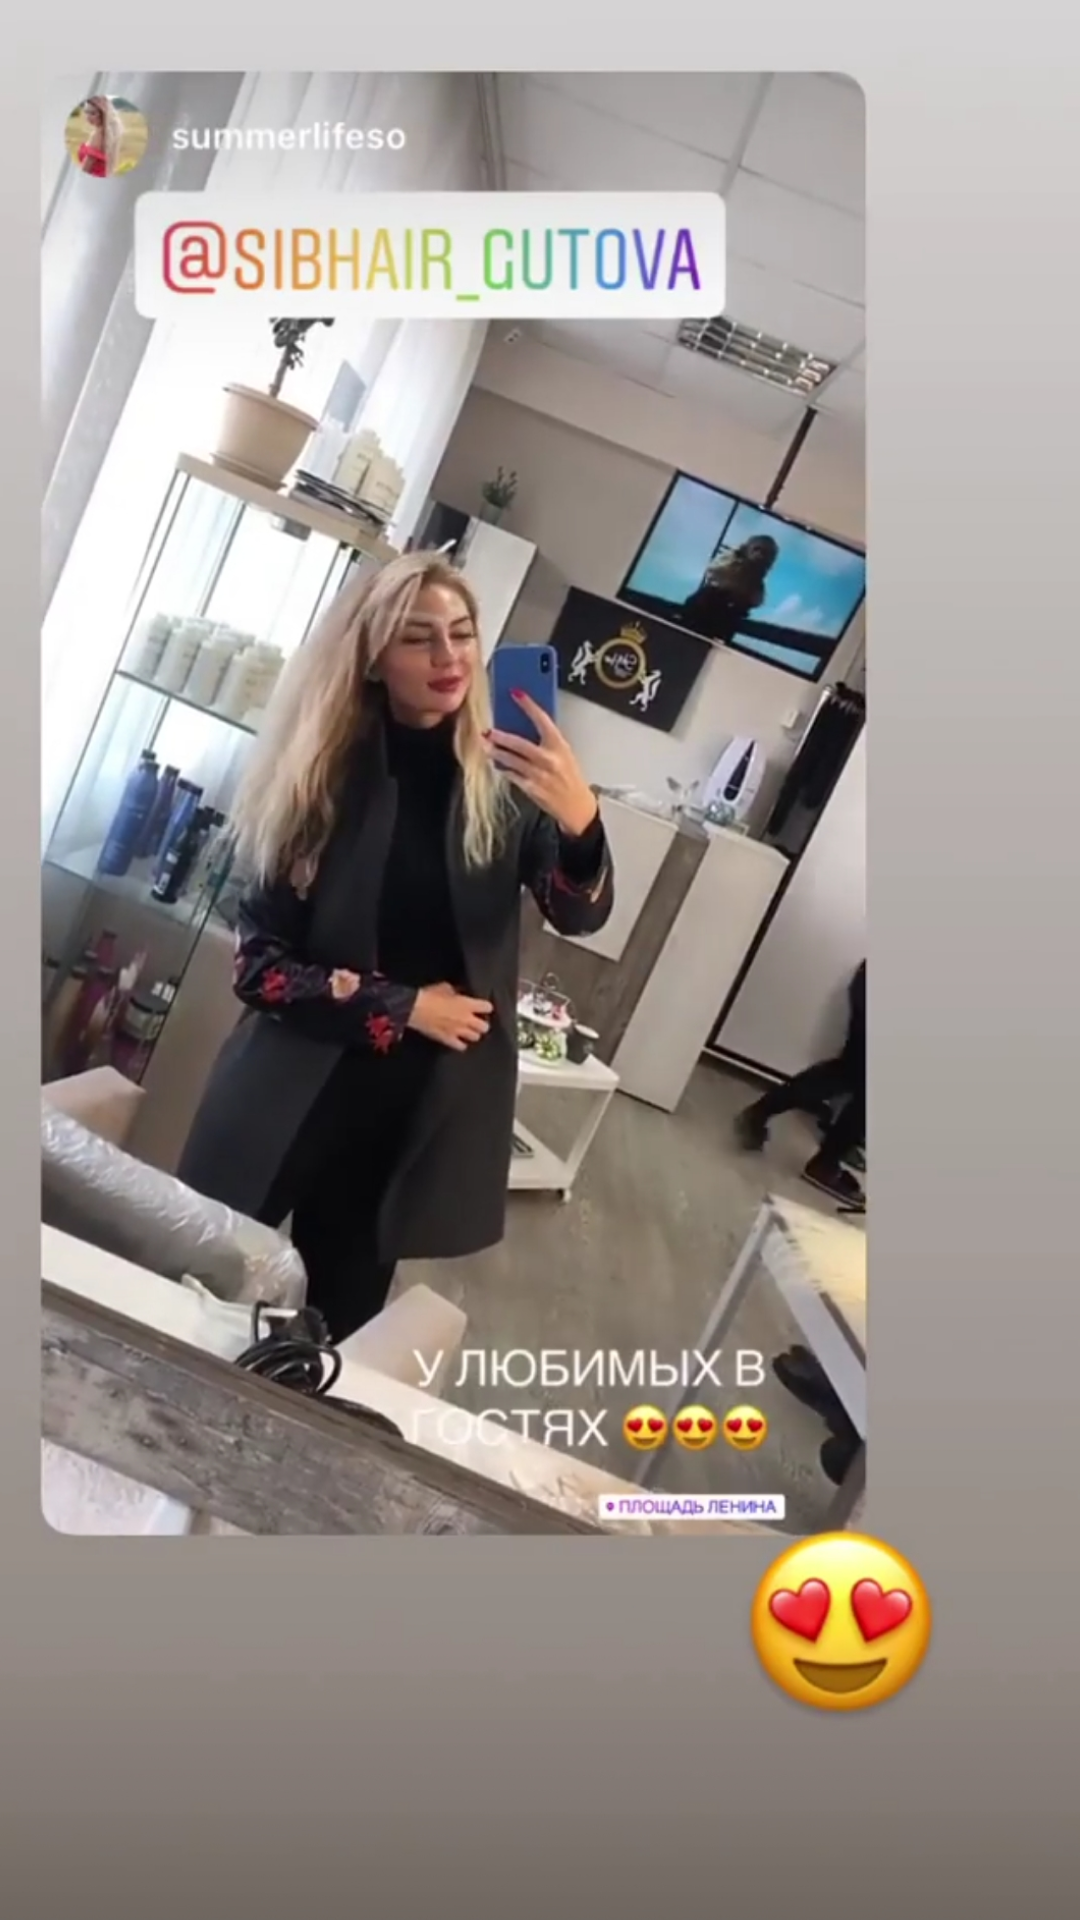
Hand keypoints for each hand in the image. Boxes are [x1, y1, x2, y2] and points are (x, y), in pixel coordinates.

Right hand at [408, 982, 493, 1051]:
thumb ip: (456, 993)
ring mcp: (458, 1031)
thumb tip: (457, 995)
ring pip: (476, 1038)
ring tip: (468, 1031)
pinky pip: (461, 1046)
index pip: (487, 1008)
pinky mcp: (448, 1040)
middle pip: (485, 1027)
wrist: (415, 1009)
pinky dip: (461, 1044)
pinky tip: (458, 1040)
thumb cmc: (429, 996)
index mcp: (468, 1004)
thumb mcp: (445, 987)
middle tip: (476, 1022)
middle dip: (482, 1024)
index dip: (485, 1007)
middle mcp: (467, 1019)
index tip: (483, 1008)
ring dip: (472, 1034)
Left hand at [487, 693, 598, 837]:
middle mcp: (549, 759)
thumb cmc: (570, 777)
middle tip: (488, 731)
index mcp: (559, 745)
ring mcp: (539, 775)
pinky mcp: (531, 789)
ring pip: (511, 760)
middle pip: (520, 744)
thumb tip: (523, 726)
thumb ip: (547, 741)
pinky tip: (496, 764)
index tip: (516, 694)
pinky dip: (502, 768)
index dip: (528, 705)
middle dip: (501, 737)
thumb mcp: (564, 754)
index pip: (542, 720)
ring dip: (496, 752)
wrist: (576, 806)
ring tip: (486, 746)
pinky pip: (511, 775)